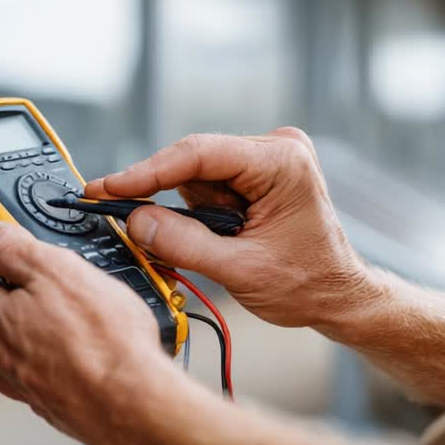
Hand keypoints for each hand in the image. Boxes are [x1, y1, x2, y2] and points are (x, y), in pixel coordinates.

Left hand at [0, 220, 180, 444]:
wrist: (137, 407)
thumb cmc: (100, 342)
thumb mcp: (53, 270)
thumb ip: (10, 247)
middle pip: (2, 299)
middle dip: (29, 275)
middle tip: (64, 260)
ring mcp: (28, 381)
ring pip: (35, 330)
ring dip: (56, 312)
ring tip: (97, 301)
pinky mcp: (58, 398)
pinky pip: (61, 357)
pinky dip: (76, 343)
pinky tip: (104, 337)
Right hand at [86, 129, 378, 328]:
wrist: (338, 296)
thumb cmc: (306, 284)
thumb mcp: (240, 271)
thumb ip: (184, 244)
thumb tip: (135, 220)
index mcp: (281, 162)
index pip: (198, 154)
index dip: (146, 172)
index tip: (106, 189)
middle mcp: (277, 149)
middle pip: (194, 163)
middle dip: (171, 199)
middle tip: (137, 227)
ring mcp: (270, 158)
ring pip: (199, 177)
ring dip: (194, 212)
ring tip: (224, 246)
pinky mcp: (261, 173)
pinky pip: (211, 185)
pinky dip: (203, 213)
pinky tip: (224, 238)